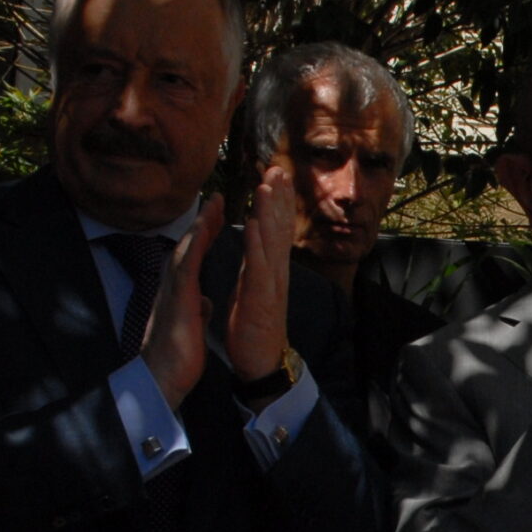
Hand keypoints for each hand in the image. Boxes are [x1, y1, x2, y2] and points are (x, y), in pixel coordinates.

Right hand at [141, 196, 225, 408]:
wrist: (162, 378)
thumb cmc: (177, 357)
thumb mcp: (192, 326)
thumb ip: (197, 309)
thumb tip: (203, 302)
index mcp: (181, 292)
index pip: (194, 257)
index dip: (205, 235)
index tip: (216, 217)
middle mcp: (173, 285)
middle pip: (189, 245)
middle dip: (202, 221)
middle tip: (214, 198)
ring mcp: (173, 289)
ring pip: (186, 248)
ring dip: (199, 225)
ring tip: (212, 203)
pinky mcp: (177, 298)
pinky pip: (187, 264)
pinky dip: (196, 244)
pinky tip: (204, 227)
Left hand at [226, 166, 296, 381]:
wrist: (261, 363)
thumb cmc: (254, 327)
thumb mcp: (252, 289)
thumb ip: (254, 264)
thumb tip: (254, 244)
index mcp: (269, 269)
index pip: (274, 229)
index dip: (276, 201)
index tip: (275, 174)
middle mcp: (275, 272)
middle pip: (279, 228)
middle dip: (279, 197)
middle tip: (278, 168)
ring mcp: (271, 284)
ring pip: (272, 241)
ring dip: (270, 211)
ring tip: (268, 185)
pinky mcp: (261, 299)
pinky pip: (259, 267)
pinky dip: (257, 244)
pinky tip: (254, 224)